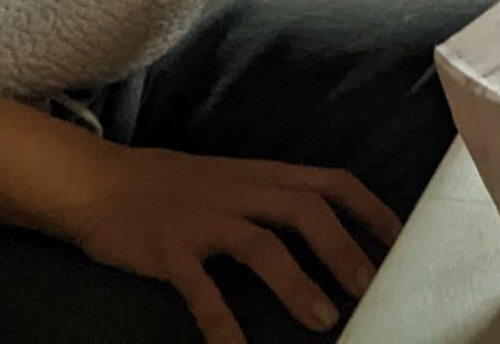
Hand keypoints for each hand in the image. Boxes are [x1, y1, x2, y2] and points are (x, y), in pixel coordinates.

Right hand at [58, 143, 398, 343]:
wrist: (99, 183)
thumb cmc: (175, 187)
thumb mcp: (235, 179)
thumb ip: (276, 197)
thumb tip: (329, 229)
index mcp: (263, 175)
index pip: (331, 183)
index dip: (369, 210)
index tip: (400, 240)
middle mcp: (241, 192)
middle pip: (306, 211)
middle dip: (343, 249)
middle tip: (370, 286)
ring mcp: (205, 221)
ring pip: (263, 247)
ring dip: (298, 284)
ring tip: (325, 319)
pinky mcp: (170, 251)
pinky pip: (202, 291)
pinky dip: (222, 324)